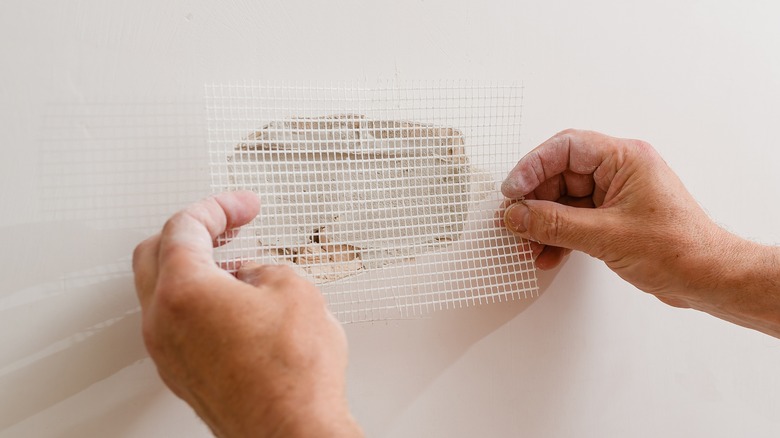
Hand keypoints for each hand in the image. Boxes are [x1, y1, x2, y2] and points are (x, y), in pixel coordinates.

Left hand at [132, 192, 361, 437]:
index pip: (184, 228)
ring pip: (163, 291)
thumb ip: (265, 268)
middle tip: (228, 224)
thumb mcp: (294, 290)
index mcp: (184, 291)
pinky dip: (198, 301)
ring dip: (195, 268)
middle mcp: (163, 322)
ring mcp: (169, 353)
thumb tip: (255, 276)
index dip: (218, 207)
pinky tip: (234, 303)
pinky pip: (176, 323)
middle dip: (193, 232)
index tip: (242, 206)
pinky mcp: (183, 375)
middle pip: (156, 254)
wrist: (292, 432)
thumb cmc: (292, 375)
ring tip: (238, 265)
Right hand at [501, 129, 769, 311]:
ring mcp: (617, 195)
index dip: (532, 167)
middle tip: (515, 220)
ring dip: (544, 223)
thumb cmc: (679, 249)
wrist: (708, 278)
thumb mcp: (605, 235)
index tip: (512, 190)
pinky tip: (548, 253)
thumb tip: (518, 215)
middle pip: (560, 175)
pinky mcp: (614, 217)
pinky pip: (576, 219)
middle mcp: (620, 171)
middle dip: (535, 201)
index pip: (565, 148)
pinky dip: (559, 235)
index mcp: (624, 159)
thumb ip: (555, 224)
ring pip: (565, 200)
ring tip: (528, 244)